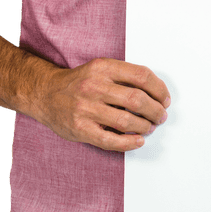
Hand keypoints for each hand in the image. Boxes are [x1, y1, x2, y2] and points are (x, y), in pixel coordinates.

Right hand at [32, 58, 170, 151]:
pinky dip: (129, 143)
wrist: (45, 93)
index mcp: (103, 68)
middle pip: (137, 99)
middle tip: (161, 116)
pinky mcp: (80, 129)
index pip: (142, 76)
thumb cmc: (79, 83)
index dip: (159, 89)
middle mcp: (94, 86)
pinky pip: (110, 140)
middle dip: (156, 110)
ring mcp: (85, 109)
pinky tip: (138, 140)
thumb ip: (125, 76)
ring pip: (126, 121)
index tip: (165, 99)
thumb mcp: (101, 68)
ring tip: (150, 127)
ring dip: (145, 126)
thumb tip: (156, 93)